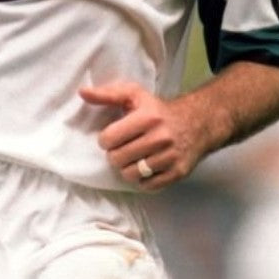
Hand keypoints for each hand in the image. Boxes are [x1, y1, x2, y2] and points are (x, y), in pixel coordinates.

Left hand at [79, 82, 202, 188]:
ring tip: (132, 158)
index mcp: (147, 117)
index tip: (111, 137)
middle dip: (115, 155)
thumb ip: (107, 94)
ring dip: (127, 168)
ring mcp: (170, 157)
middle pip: (118, 159)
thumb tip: (82, 93)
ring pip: (131, 174)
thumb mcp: (134, 94)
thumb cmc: (157, 110)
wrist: (196, 123)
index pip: (109, 138)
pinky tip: (144, 167)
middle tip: (121, 148)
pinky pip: (147, 186)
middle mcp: (160, 137)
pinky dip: (142, 180)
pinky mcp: (178, 172)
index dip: (105, 139)